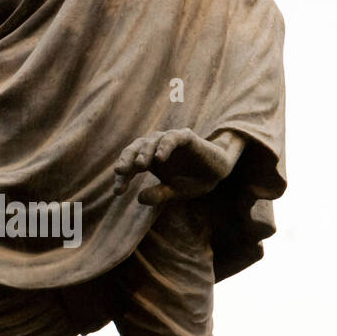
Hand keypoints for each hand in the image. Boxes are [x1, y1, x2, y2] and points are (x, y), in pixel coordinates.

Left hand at [113, 129, 238, 205]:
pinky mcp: (186, 137)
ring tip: (139, 165)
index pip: (130, 166)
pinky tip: (160, 158)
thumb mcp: (175, 191)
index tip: (118, 191)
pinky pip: (173, 138)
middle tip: (119, 172)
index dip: (123, 177)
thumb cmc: (193, 180)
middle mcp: (156, 147)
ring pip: (152, 141)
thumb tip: (139, 199)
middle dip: (126, 160)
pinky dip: (165, 146)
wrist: (218, 172)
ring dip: (144, 152)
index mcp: (150, 160)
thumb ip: (158, 194)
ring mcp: (170, 140)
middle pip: (136, 148)